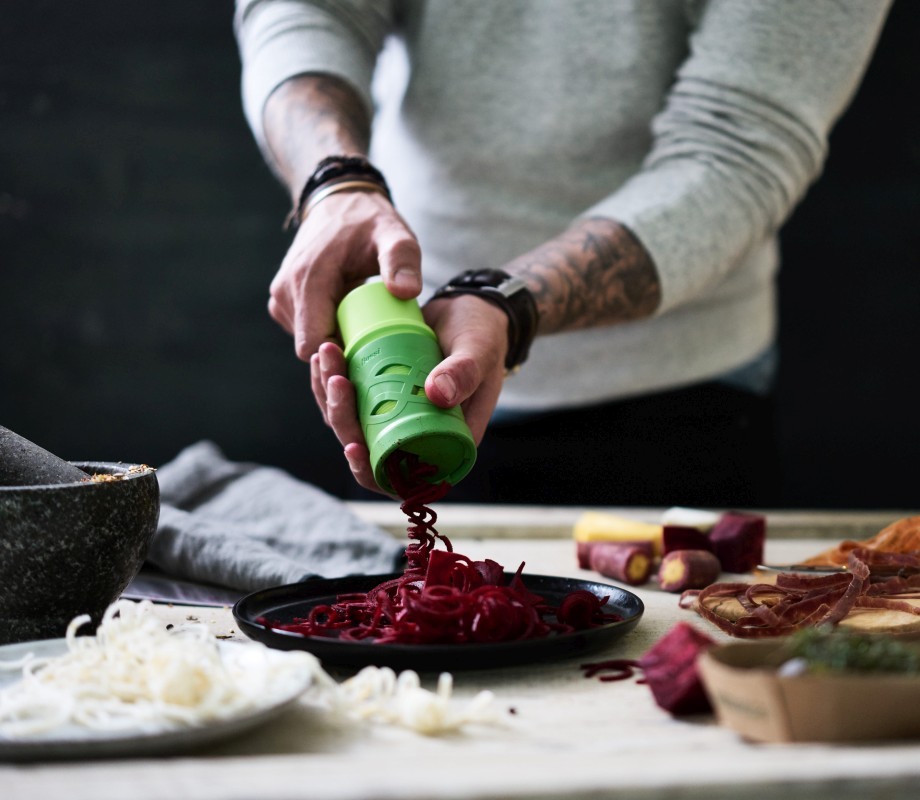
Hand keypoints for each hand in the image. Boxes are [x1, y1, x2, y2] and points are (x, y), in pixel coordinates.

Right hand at [268, 190, 421, 360]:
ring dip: (335, 346)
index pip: (313, 345)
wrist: (338, 202)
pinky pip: (305, 332)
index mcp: (307, 280)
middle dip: (340, 357)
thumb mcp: (394, 234)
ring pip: (307, 344)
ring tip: (367, 334)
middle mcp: (285, 292)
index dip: (340, 359)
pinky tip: (351, 323)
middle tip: (377, 351)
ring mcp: (281, 298)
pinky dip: (327, 333)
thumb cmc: (368, 219)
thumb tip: (407, 291)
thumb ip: (402, 260)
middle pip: (310, 349)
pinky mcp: (284, 302)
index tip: (371, 358)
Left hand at [310, 294, 508, 493]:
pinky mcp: (383, 392)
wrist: (470, 308)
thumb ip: (464, 371)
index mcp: (446, 441)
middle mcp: (419, 433)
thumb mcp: (479, 351)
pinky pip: (352, 398)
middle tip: (336, 378)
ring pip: (355, 421)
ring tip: (326, 357)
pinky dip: (333, 381)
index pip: (404, 475)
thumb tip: (436, 395)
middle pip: (369, 447)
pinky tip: (324, 357)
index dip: (371, 470)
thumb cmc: (483, 334)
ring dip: (331, 396)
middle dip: (343, 418)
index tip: (353, 444)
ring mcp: (398, 413)